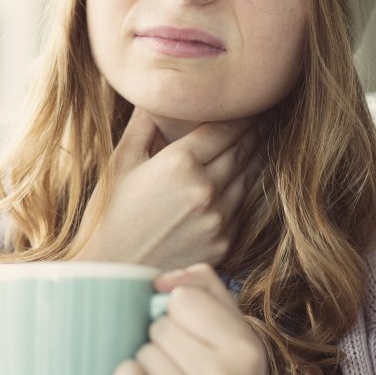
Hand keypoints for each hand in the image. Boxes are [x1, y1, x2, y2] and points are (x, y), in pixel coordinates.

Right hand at [72, 107, 264, 270]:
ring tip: (263, 140)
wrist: (112, 276)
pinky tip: (247, 176)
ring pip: (249, 177)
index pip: (226, 128)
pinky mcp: (224, 243)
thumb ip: (143, 125)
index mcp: (180, 163)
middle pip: (244, 149)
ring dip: (257, 156)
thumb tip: (157, 97)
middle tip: (267, 114)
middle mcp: (206, 189)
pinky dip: (246, 188)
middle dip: (256, 129)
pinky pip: (243, 207)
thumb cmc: (108, 217)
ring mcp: (218, 218)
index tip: (251, 102)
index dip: (242, 113)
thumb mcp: (120, 164)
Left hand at [112, 263, 267, 374]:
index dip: (182, 311)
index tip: (196, 333)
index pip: (183, 299)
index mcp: (245, 350)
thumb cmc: (227, 367)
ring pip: (144, 354)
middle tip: (185, 361)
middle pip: (161, 327)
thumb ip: (203, 285)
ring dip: (151, 363)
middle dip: (166, 339)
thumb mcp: (232, 323)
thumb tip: (160, 282)